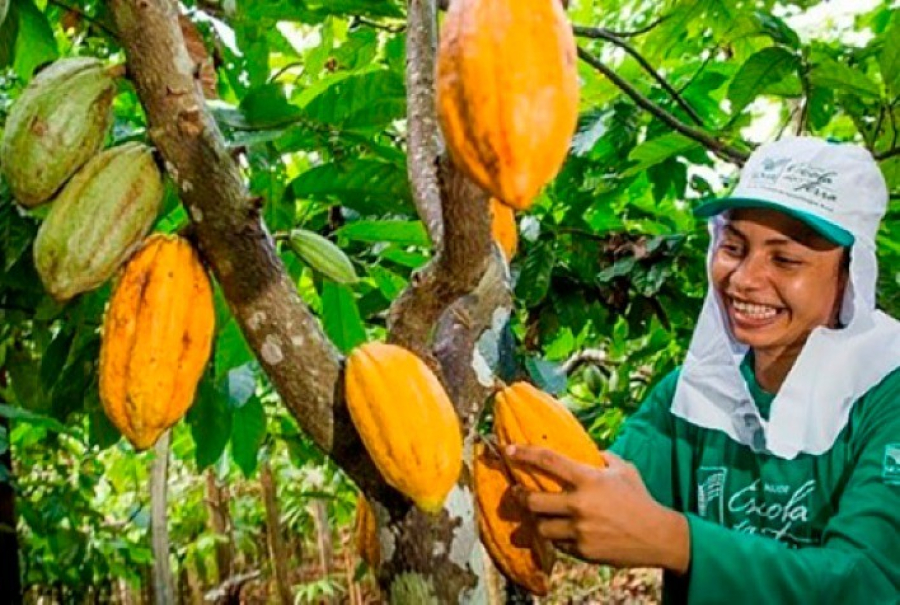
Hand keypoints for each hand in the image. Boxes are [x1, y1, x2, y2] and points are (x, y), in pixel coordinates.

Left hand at [505, 445, 689, 572]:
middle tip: (518, 493)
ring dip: (538, 521)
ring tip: (540, 516)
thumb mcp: (623, 469)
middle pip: (533, 501)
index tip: (508, 450)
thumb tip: (585, 449)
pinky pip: (559, 544)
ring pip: (542, 527)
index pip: (548, 461)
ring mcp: (580, 530)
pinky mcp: (583, 551)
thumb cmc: (639, 498)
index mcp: (588, 479)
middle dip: (521, 497)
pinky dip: (558, 537)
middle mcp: (580, 504)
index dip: (524, 453)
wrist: (658, 536)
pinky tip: (563, 531)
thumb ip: (601, 457)